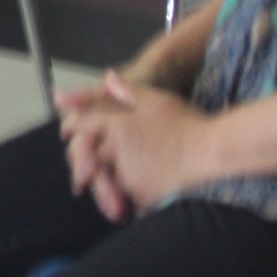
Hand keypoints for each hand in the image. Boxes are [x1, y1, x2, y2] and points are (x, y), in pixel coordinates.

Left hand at [59, 70, 217, 221]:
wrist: (211, 150)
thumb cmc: (185, 122)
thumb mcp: (155, 100)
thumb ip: (127, 90)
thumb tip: (107, 77)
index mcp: (117, 126)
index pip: (84, 126)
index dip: (72, 128)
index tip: (65, 132)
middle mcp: (118, 151)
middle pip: (90, 158)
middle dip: (82, 162)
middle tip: (78, 173)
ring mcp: (130, 174)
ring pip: (107, 178)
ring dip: (103, 182)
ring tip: (103, 191)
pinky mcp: (144, 193)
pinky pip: (127, 195)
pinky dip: (125, 195)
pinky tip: (127, 199)